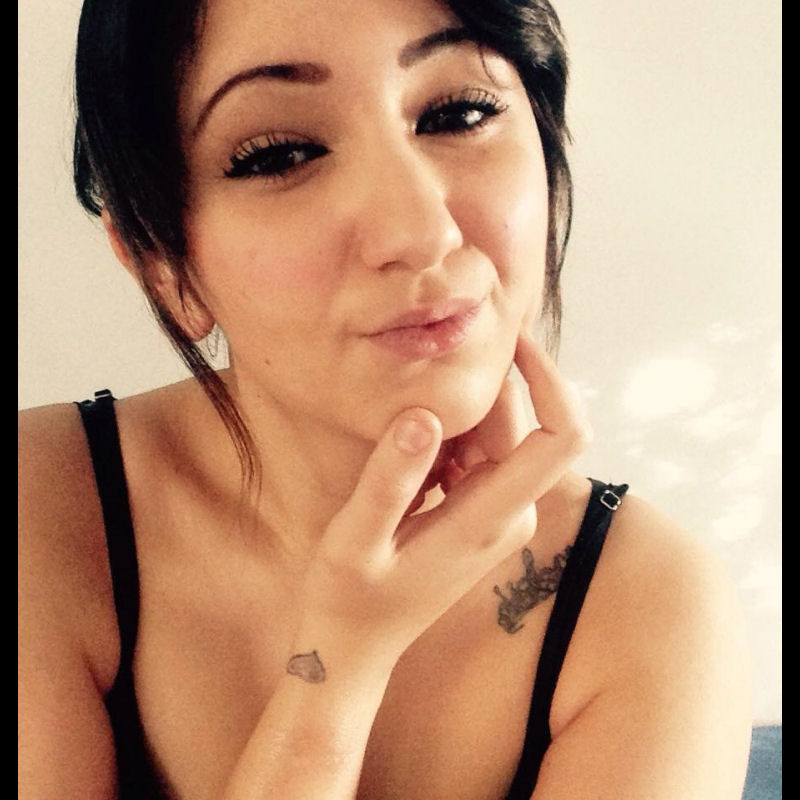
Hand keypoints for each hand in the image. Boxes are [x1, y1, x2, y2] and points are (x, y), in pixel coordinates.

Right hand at [295, 331, 590, 663]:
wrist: (356, 647)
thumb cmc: (348, 600)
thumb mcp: (355, 541)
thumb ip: (389, 480)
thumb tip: (423, 416)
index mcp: (491, 519)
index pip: (560, 435)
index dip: (549, 378)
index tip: (509, 339)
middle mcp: (511, 514)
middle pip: (521, 422)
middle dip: (476, 393)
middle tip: (411, 388)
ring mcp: (501, 514)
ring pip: (499, 433)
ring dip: (457, 417)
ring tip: (398, 436)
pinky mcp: (484, 513)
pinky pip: (481, 452)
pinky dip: (449, 438)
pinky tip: (405, 459)